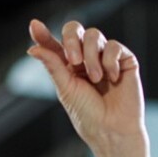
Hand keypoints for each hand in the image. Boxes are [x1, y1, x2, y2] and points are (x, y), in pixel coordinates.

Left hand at [26, 18, 145, 152]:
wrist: (113, 130)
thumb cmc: (89, 115)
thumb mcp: (66, 89)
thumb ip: (52, 65)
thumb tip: (32, 49)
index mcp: (68, 66)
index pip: (54, 44)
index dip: (43, 34)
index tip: (34, 26)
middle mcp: (86, 58)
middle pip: (75, 30)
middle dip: (72, 40)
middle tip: (74, 61)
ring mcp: (105, 57)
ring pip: (94, 35)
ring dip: (91, 56)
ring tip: (96, 78)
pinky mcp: (124, 60)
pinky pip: (114, 46)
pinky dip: (110, 61)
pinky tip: (113, 79)